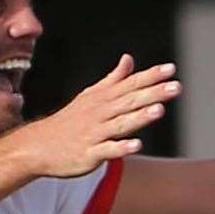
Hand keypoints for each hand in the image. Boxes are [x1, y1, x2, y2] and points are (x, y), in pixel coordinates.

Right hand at [17, 55, 180, 177]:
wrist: (38, 146)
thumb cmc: (70, 121)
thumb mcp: (91, 96)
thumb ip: (113, 79)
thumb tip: (128, 59)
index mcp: (103, 99)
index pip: (130, 84)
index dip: (150, 77)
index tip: (171, 69)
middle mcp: (100, 113)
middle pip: (130, 101)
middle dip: (153, 94)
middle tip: (176, 87)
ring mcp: (95, 134)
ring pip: (120, 124)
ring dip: (140, 117)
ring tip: (160, 110)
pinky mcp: (89, 154)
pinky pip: (107, 151)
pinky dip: (121, 147)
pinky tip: (136, 145)